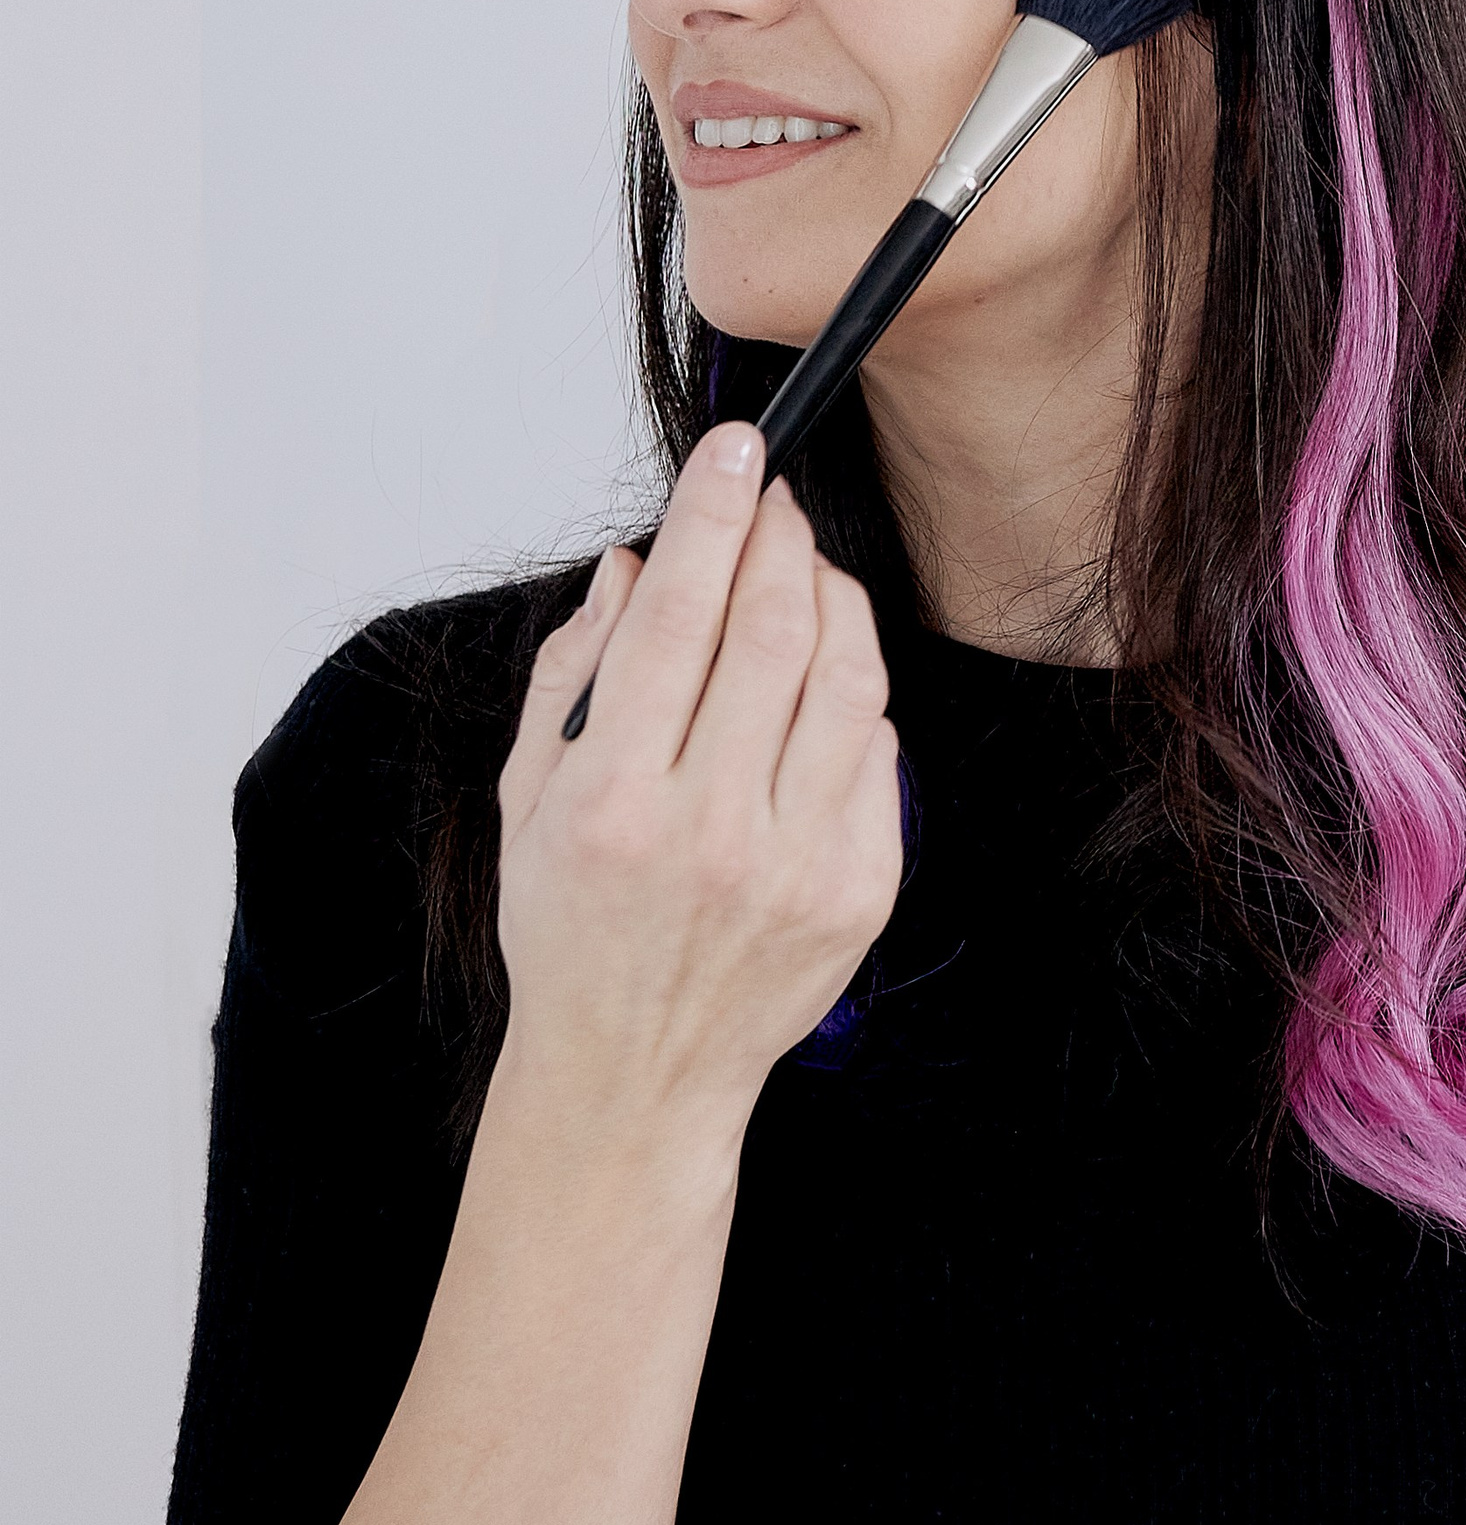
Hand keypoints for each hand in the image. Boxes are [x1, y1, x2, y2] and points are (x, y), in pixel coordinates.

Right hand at [495, 422, 903, 1136]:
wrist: (635, 1073)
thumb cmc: (574, 931)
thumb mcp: (529, 799)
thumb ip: (576, 674)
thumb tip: (636, 566)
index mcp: (615, 801)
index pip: (680, 617)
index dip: (713, 515)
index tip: (734, 451)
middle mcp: (712, 831)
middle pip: (774, 631)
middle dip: (781, 540)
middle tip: (773, 499)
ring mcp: (798, 864)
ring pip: (846, 680)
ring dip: (831, 602)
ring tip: (801, 574)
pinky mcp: (860, 890)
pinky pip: (877, 751)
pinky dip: (854, 694)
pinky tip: (821, 680)